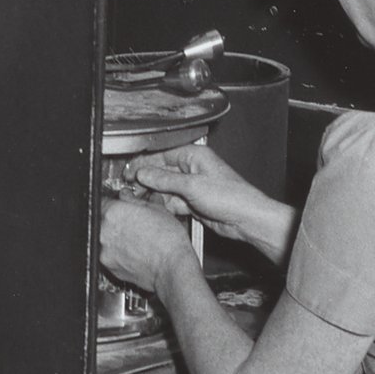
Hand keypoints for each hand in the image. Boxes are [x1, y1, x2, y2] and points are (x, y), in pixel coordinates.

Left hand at [98, 195, 197, 295]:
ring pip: (105, 239)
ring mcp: (105, 251)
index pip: (102, 201)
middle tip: (131, 222)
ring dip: (116, 237)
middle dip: (114, 221)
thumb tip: (128, 196)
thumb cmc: (169, 240)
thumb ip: (135, 200)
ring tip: (135, 239)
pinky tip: (135, 251)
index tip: (119, 205)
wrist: (173, 267)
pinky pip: (110, 255)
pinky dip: (119, 252)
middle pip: (102, 221)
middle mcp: (104, 232)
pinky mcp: (110, 267)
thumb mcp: (157, 210)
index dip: (113, 203)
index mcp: (113, 213)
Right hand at [126, 141, 273, 237]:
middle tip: (132, 190)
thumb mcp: (191, 186)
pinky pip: (173, 202)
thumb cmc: (229, 196)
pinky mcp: (194, 202)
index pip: (161, 155)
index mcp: (194, 156)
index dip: (143, 164)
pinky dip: (166, 206)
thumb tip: (144, 173)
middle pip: (161, 172)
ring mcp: (193, 186)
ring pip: (166, 189)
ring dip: (156, 196)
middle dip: (148, 182)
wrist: (245, 218)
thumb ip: (164, 179)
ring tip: (144, 201)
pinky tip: (158, 210)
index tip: (129, 173)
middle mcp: (192, 169)